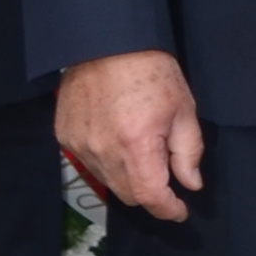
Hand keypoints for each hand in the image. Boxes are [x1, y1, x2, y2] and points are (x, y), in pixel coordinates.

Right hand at [57, 47, 204, 218]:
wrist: (106, 43)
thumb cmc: (152, 72)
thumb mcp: (183, 110)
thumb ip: (187, 152)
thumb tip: (190, 184)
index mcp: (136, 145)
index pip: (149, 196)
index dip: (167, 209)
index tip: (179, 211)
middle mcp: (103, 151)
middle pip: (128, 195)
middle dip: (150, 193)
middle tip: (166, 178)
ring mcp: (79, 145)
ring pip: (108, 182)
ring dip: (128, 178)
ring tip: (142, 153)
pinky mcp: (64, 137)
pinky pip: (89, 164)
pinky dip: (107, 163)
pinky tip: (118, 142)